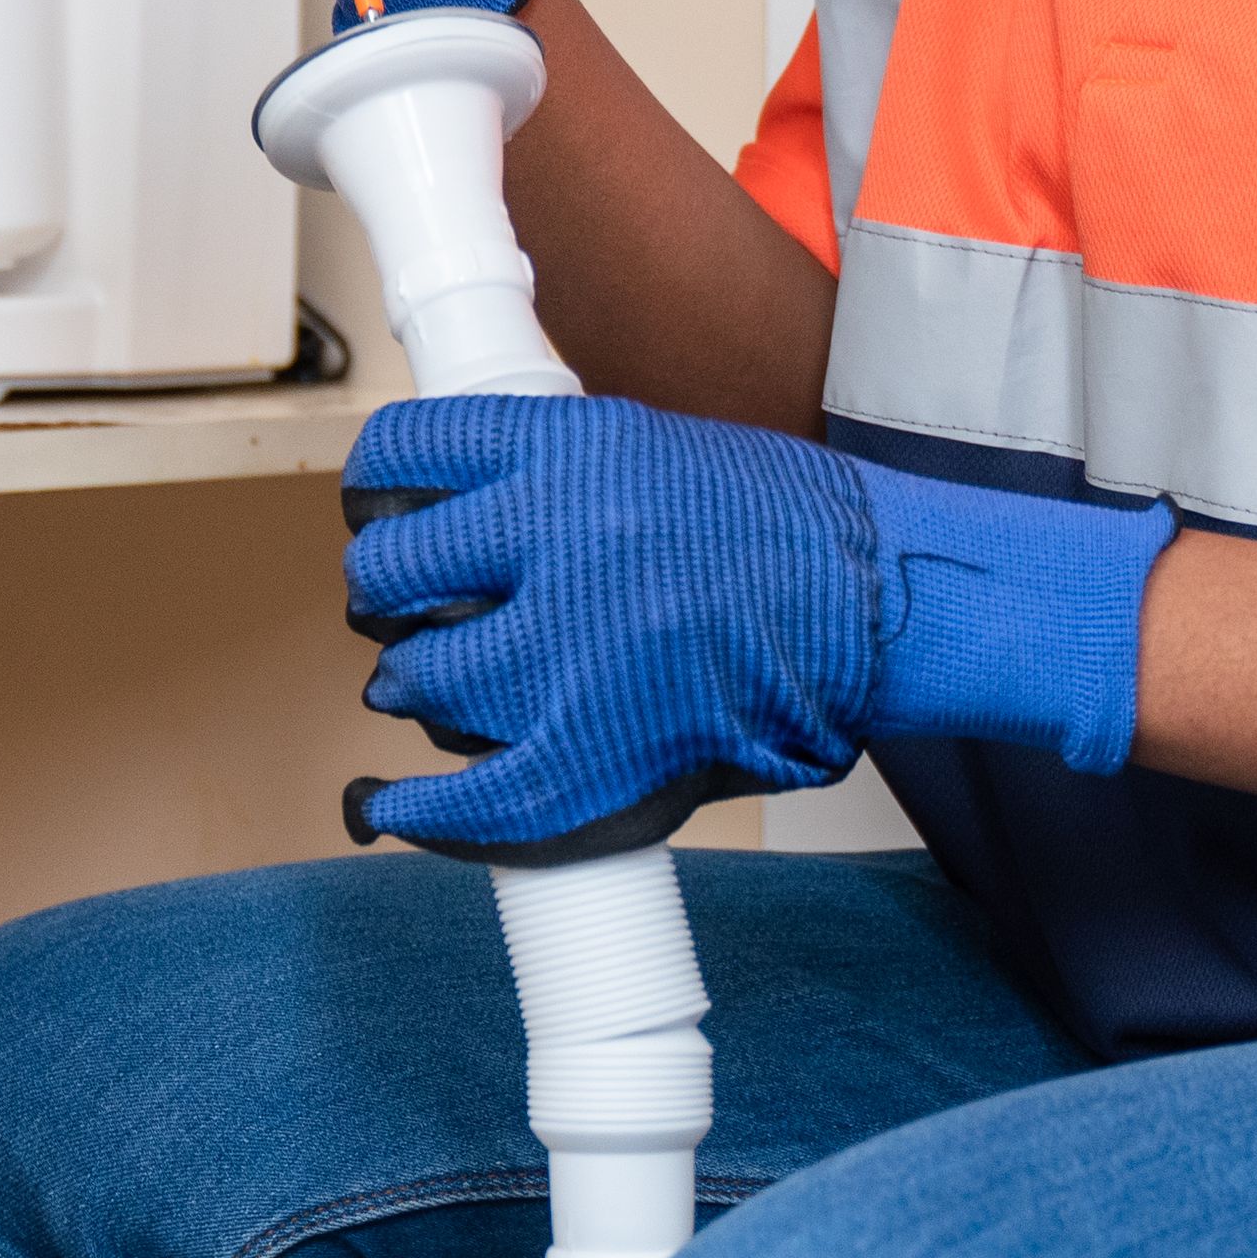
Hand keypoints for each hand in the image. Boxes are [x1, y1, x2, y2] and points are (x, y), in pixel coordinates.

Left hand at [337, 392, 1183, 856]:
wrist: (884, 602)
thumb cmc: (780, 527)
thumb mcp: (649, 445)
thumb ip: (542, 471)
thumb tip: (432, 508)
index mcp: (570, 448)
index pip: (400, 453)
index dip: (371, 491)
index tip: (377, 513)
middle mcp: (558, 540)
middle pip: (390, 572)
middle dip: (386, 596)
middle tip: (407, 609)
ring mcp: (571, 653)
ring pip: (418, 679)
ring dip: (420, 687)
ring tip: (450, 684)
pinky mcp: (597, 753)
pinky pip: (463, 797)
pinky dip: (412, 812)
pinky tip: (382, 806)